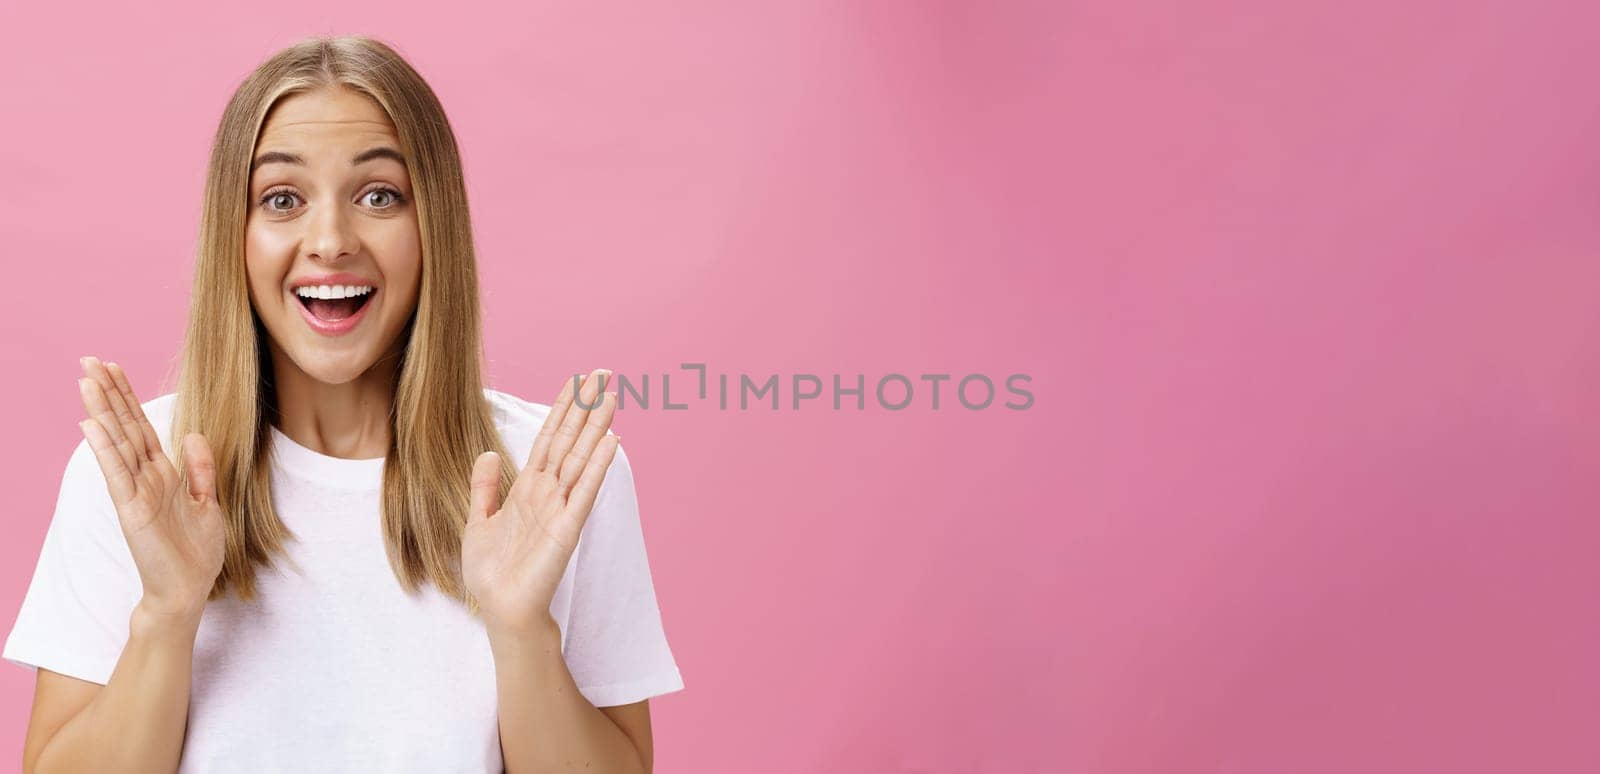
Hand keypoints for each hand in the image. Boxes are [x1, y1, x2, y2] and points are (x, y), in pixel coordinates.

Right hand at [76, 356, 224, 621]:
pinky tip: (91, 425)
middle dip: (109, 394)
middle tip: (90, 360)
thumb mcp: (209, 502)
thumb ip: (201, 469)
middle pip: (125, 427)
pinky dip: (105, 449)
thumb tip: (191, 434)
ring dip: (102, 411)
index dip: (128, 398)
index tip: (114, 368)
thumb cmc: (195, 552)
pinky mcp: (133, 511)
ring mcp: (136, 493)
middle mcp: (146, 479)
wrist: (188, 591)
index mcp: (164, 474)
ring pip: (117, 443)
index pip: (141, 427)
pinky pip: (117, 473)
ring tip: (86, 380)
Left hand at [463, 369, 621, 638]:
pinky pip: (585, 490)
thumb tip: (488, 453)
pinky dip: (598, 466)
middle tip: (604, 374)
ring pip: (582, 457)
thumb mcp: (477, 522)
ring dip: (597, 427)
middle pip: (570, 439)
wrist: (499, 609)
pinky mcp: (568, 528)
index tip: (577, 381)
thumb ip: (484, 487)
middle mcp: (549, 493)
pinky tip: (610, 441)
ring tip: (612, 397)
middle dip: (586, 406)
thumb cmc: (491, 573)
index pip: (549, 439)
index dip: (562, 409)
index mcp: (528, 489)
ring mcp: (561, 508)